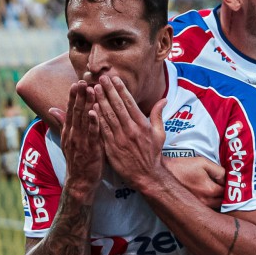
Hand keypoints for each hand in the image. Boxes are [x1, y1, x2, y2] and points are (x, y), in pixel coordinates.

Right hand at [49, 81, 103, 200]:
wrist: (80, 182)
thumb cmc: (78, 159)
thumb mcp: (68, 140)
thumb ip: (63, 123)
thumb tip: (53, 108)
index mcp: (69, 131)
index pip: (70, 110)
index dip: (73, 97)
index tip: (76, 82)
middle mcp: (73, 134)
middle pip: (76, 112)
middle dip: (79, 96)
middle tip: (82, 80)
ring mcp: (81, 142)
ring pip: (83, 120)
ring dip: (86, 104)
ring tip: (90, 90)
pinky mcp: (90, 149)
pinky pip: (91, 134)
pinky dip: (92, 123)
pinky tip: (94, 112)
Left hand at [93, 75, 166, 189]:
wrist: (147, 176)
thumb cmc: (153, 154)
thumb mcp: (160, 134)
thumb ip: (158, 115)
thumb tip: (163, 99)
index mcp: (143, 124)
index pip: (130, 103)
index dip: (121, 89)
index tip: (114, 78)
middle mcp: (131, 129)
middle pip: (118, 106)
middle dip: (109, 91)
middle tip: (101, 78)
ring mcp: (121, 139)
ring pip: (109, 116)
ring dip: (101, 101)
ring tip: (94, 89)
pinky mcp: (112, 148)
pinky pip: (103, 130)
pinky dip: (97, 118)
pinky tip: (92, 108)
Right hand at [163, 156, 224, 209]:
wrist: (162, 174)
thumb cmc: (182, 166)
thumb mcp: (202, 162)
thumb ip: (219, 171)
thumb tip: (227, 179)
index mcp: (210, 190)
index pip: (227, 192)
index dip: (228, 186)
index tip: (226, 181)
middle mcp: (205, 202)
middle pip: (222, 203)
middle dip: (224, 196)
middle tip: (221, 187)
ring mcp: (197, 207)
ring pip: (215, 208)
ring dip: (217, 202)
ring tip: (213, 192)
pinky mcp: (191, 208)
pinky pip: (205, 210)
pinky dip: (208, 205)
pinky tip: (204, 197)